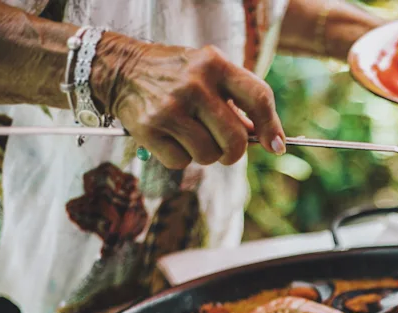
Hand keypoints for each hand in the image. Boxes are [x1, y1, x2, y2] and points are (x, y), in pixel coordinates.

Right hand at [95, 38, 284, 169]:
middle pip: (235, 139)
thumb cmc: (177, 75)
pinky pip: (181, 162)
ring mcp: (170, 107)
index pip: (258, 97)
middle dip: (234, 152)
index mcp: (215, 64)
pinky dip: (181, 157)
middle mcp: (194, 85)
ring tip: (192, 136)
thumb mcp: (209, 73)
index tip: (276, 146)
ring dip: (206, 154)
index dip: (272, 127)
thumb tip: (265, 138)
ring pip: (209, 155)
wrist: (122, 70)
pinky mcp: (149, 128)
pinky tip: (171, 139)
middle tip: (227, 150)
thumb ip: (237, 100)